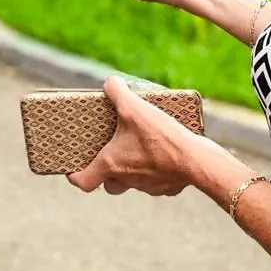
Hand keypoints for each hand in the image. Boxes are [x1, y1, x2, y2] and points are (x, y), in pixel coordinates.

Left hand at [66, 77, 215, 198]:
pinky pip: (157, 181)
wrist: (197, 161)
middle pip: (109, 184)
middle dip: (107, 173)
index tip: (73, 169)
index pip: (83, 181)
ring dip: (134, 168)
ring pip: (134, 182)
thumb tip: (110, 82)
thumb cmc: (161, 137)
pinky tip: (165, 153)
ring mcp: (148, 187)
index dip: (75, 176)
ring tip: (142, 146)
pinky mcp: (168, 188)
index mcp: (112, 164)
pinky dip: (158, 170)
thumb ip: (117, 92)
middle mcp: (127, 179)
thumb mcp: (134, 107)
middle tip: (111, 153)